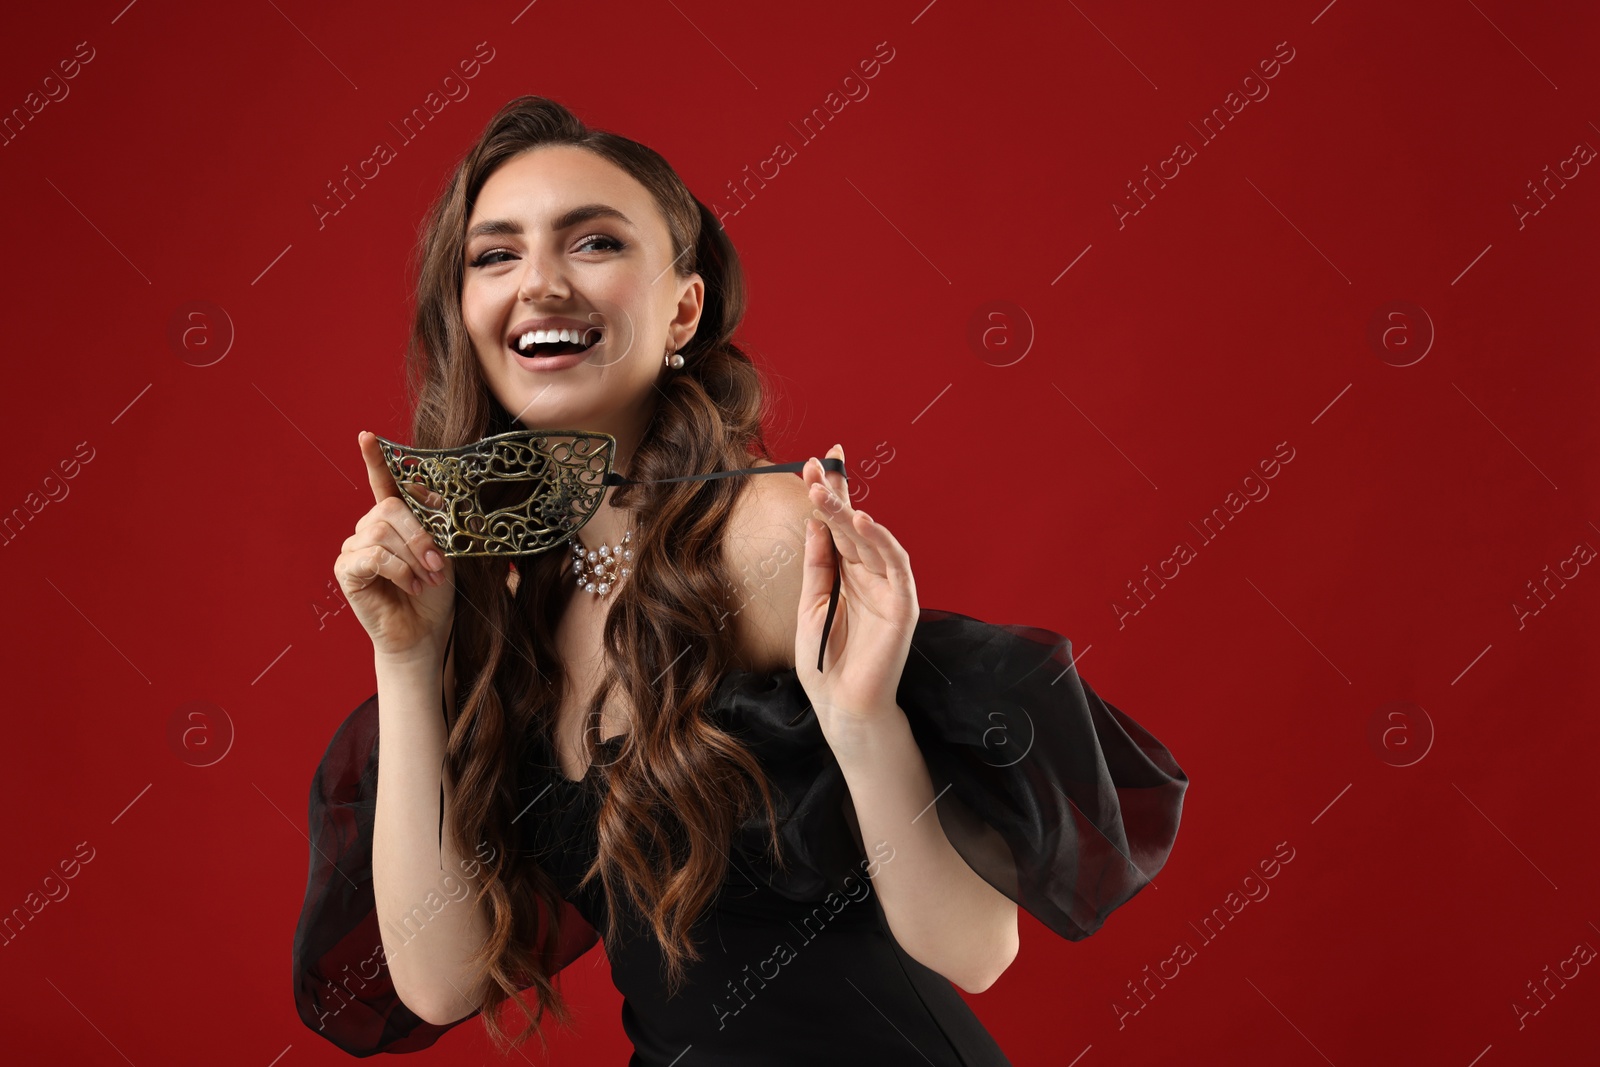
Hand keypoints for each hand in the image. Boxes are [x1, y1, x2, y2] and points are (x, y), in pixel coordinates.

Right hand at [332, 431, 455, 661]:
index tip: (367, 436)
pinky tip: (410, 585)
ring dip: (412, 557)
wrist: (424, 631)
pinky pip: (372, 556)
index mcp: (393, 519)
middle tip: (439, 564)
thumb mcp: (446, 552)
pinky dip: (398, 570)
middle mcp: (369, 529)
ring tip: (428, 579)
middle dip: (420, 535)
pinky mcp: (346, 570)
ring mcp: (354, 548)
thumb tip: (433, 495)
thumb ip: (438, 522)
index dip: (375, 460)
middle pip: (388, 509)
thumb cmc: (434, 592)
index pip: (382, 483)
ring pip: (382, 532)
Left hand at [796, 443, 918, 736]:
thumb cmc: (826, 663)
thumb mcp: (811, 604)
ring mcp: (889, 588)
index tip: (812, 464)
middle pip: (854, 525)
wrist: (843, 708)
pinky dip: (882, 542)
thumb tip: (814, 521)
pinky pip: (896, 566)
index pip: (839, 526)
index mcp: (848, 573)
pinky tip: (865, 521)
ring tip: (826, 490)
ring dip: (850, 513)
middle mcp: (870, 575)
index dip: (830, 495)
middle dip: (836, 495)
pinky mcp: (903, 605)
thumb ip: (817, 564)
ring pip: (871, 540)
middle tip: (817, 467)